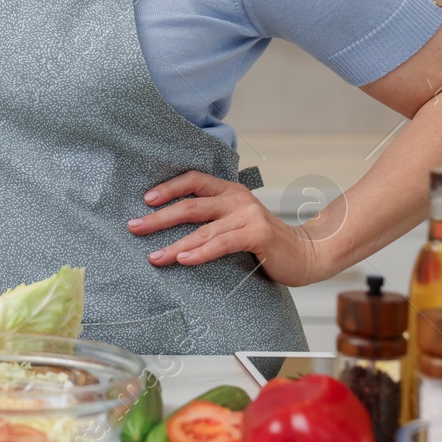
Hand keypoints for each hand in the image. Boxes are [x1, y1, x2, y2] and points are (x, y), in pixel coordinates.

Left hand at [126, 170, 324, 286]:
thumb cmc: (264, 241)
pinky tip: (184, 260)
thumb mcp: (236, 221)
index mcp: (229, 191)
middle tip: (134, 228)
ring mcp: (248, 215)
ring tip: (154, 257)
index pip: (193, 180)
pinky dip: (200, 252)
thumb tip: (169, 222)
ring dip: (174, 244)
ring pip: (202, 229)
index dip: (168, 188)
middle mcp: (237, 199)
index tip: (145, 200)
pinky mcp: (258, 234)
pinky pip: (222, 243)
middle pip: (190, 205)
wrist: (307, 253)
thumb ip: (212, 217)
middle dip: (158, 218)